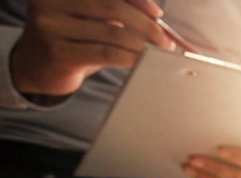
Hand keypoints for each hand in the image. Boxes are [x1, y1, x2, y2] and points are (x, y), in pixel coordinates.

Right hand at [11, 0, 174, 95]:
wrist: (34, 67)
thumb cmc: (71, 38)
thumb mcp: (88, 16)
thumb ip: (114, 9)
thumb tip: (156, 16)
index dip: (137, 0)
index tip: (158, 13)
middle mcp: (51, 1)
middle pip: (114, 8)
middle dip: (147, 25)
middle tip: (164, 41)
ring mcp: (50, 26)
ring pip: (113, 32)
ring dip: (142, 44)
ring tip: (157, 54)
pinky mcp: (57, 53)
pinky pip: (105, 53)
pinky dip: (129, 57)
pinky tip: (141, 62)